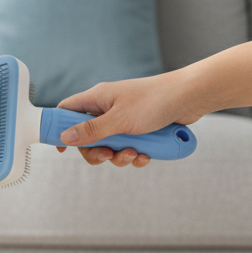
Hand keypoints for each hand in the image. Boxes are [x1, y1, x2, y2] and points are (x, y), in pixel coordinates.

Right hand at [53, 71, 204, 167]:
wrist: (191, 97)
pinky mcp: (140, 128)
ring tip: (135, 154)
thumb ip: (91, 131)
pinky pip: (129, 147)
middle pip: (88, 136)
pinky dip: (136, 154)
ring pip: (110, 145)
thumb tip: (65, 138)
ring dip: (120, 155)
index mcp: (98, 99)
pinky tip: (147, 155)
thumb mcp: (119, 120)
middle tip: (107, 155)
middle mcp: (108, 108)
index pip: (67, 111)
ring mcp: (124, 119)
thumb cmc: (155, 100)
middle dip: (97, 151)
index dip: (60, 129)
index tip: (61, 148)